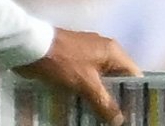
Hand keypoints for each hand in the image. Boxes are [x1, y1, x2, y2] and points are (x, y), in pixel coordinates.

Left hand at [14, 27, 141, 125]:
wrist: (29, 46)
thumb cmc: (62, 62)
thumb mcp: (86, 84)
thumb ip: (104, 102)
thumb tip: (119, 120)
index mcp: (112, 51)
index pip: (133, 75)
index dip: (135, 95)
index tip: (134, 113)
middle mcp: (102, 50)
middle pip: (117, 79)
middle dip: (116, 99)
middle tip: (117, 119)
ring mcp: (86, 54)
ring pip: (100, 81)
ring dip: (99, 98)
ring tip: (101, 118)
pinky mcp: (72, 59)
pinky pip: (85, 79)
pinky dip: (86, 92)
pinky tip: (83, 107)